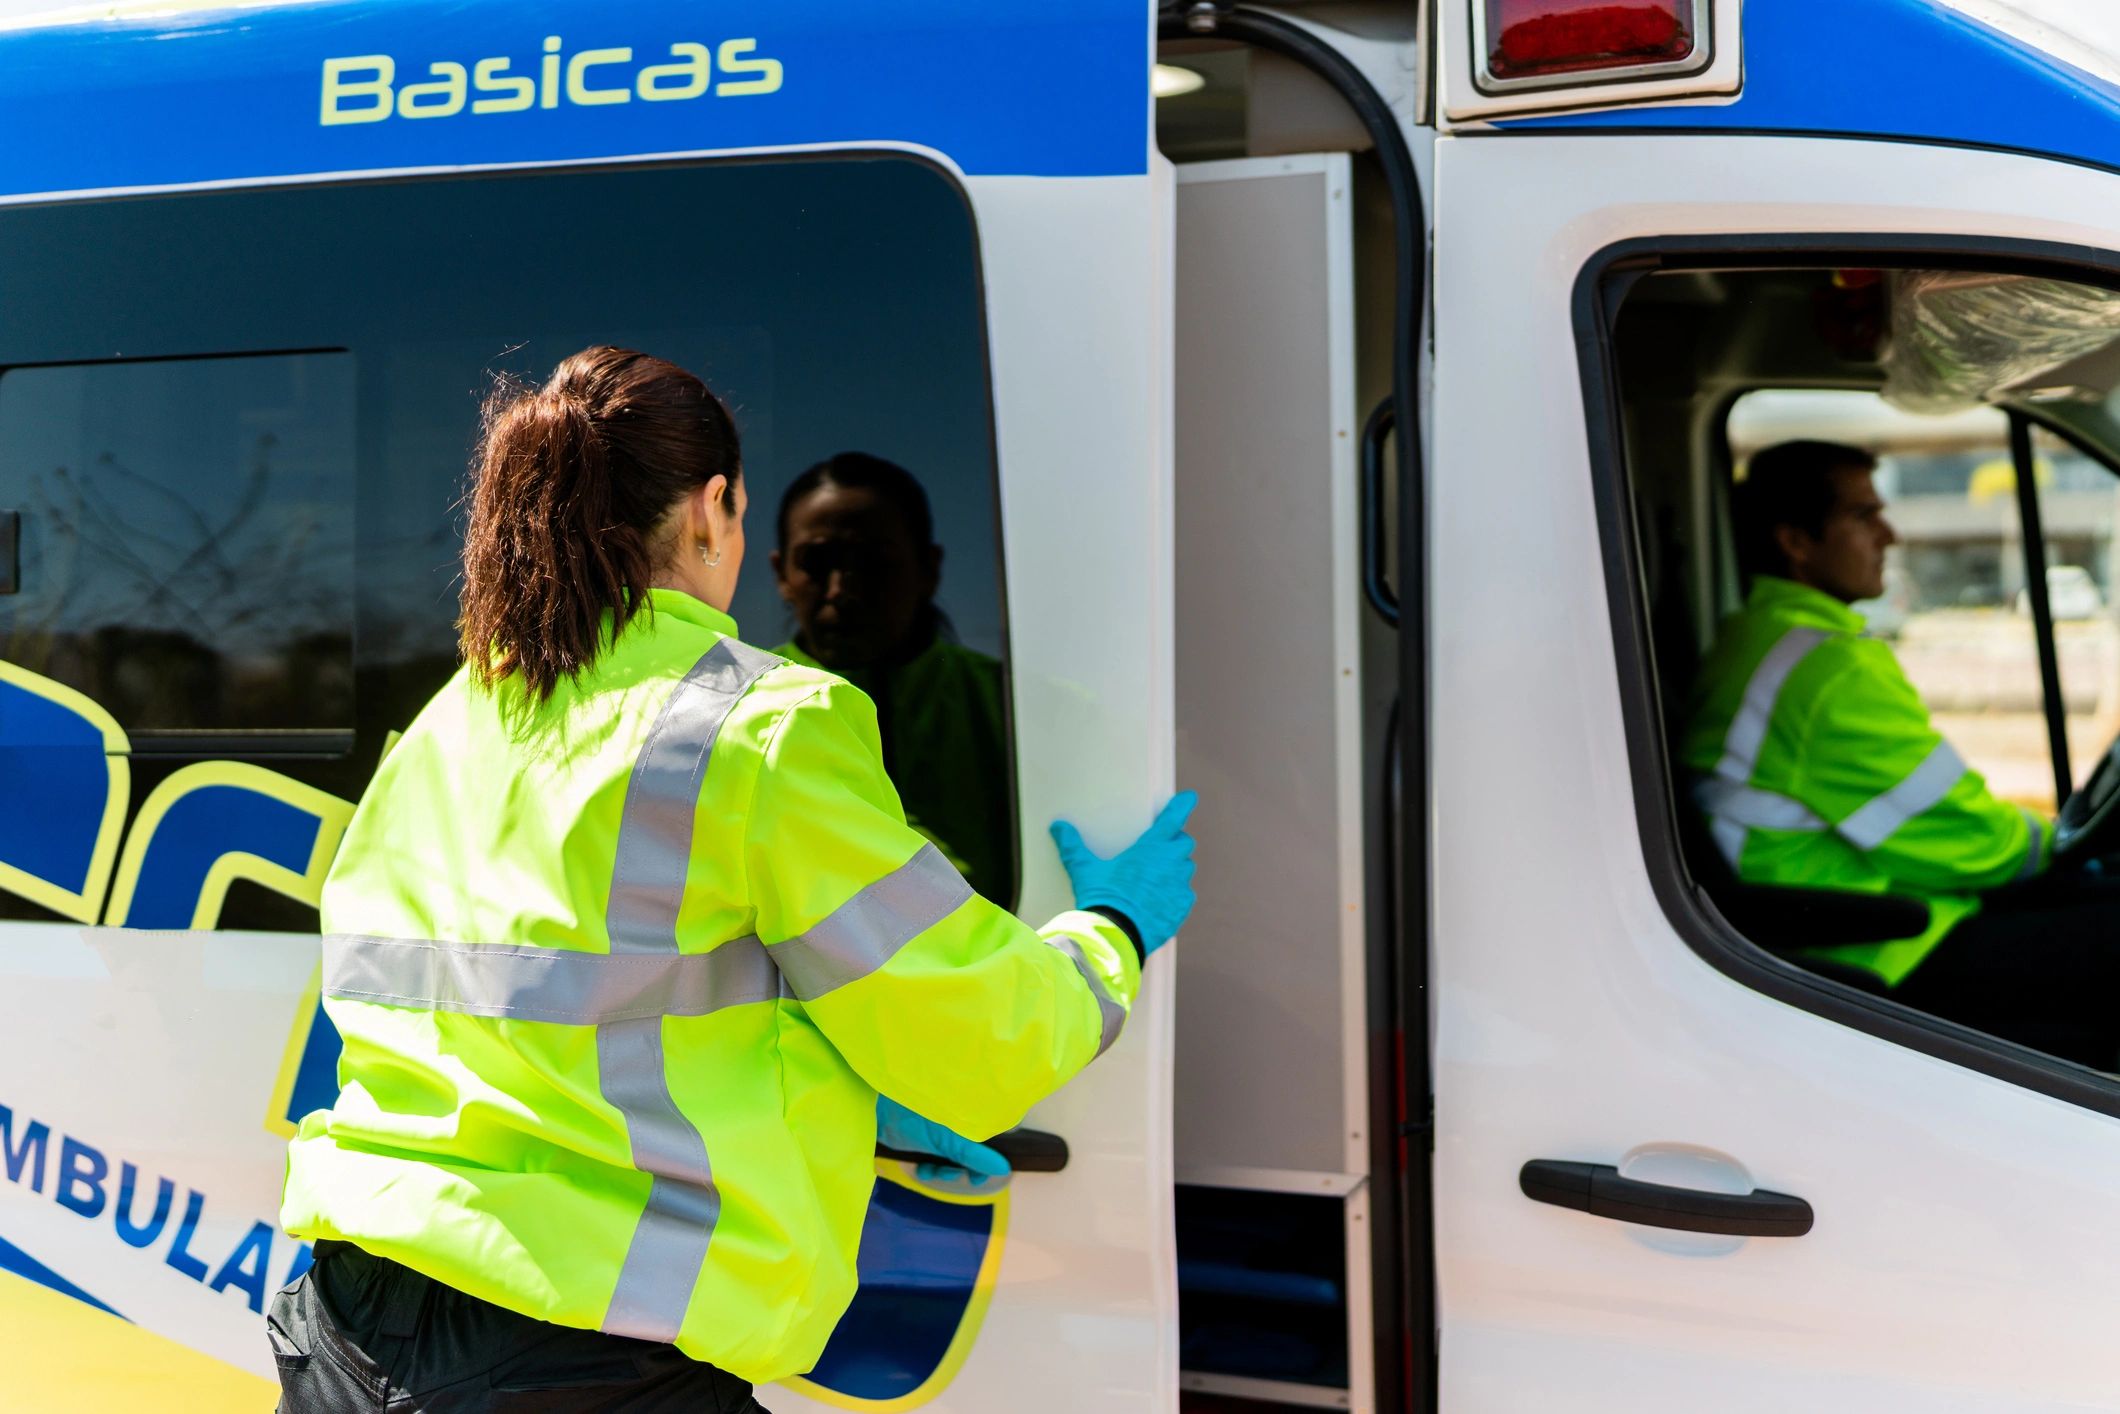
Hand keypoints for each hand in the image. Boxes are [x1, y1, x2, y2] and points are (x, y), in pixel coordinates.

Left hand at [875, 1095, 1008, 1187]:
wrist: (875, 1108)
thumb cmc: (913, 1115)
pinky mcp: (925, 1140)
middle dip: (959, 1169)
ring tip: (929, 1172)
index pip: (989, 1143)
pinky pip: (935, 1159)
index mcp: (969, 1117)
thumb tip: (1003, 1170)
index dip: (985, 1163)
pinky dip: (930, 1168)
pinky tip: (921, 1170)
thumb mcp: (947, 1139)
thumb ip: (974, 1155)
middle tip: (947, 1174)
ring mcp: (941, 1132)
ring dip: (943, 1171)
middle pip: (971, 1155)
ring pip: (952, 1160)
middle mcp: (958, 1124)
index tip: (976, 1178)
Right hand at [1048, 790, 1198, 955]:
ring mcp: (1179, 887)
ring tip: (1158, 878)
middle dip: (1174, 843)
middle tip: (1160, 849)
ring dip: (1175, 869)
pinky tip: (1159, 901)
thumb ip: (1073, 847)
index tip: (1188, 798)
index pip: (1173, 818)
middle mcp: (1171, 864)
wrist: (1115, 938)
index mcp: (1151, 848)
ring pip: (1185, 869)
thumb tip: (1058, 827)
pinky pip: (1184, 896)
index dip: (1182, 805)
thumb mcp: (1084, 871)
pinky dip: (1175, 895)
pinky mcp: (1181, 908)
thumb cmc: (1102, 899)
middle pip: (1183, 843)